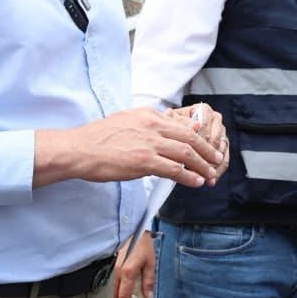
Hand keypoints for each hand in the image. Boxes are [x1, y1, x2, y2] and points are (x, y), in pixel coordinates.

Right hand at [33, 107, 221, 188]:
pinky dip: (189, 176)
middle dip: (207, 151)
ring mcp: (149, 143)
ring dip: (203, 166)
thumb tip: (173, 124)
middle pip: (191, 138)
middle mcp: (152, 125)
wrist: (79, 149)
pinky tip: (196, 182)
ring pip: (186, 153)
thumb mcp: (127, 121)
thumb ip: (151, 123)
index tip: (207, 146)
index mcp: (149, 115)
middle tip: (217, 161)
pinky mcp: (144, 160)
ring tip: (210, 174)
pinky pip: (174, 169)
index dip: (199, 138)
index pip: (183, 125)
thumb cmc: (99, 138)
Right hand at [112, 231, 154, 297]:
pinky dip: (115, 295)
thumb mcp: (150, 263)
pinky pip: (114, 286)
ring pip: (113, 291)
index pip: (124, 295)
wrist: (134, 231)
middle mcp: (119, 273)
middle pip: (116, 296)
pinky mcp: (116, 268)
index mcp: (128, 273)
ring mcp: (116, 271)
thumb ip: (148, 281)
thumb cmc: (143, 247)